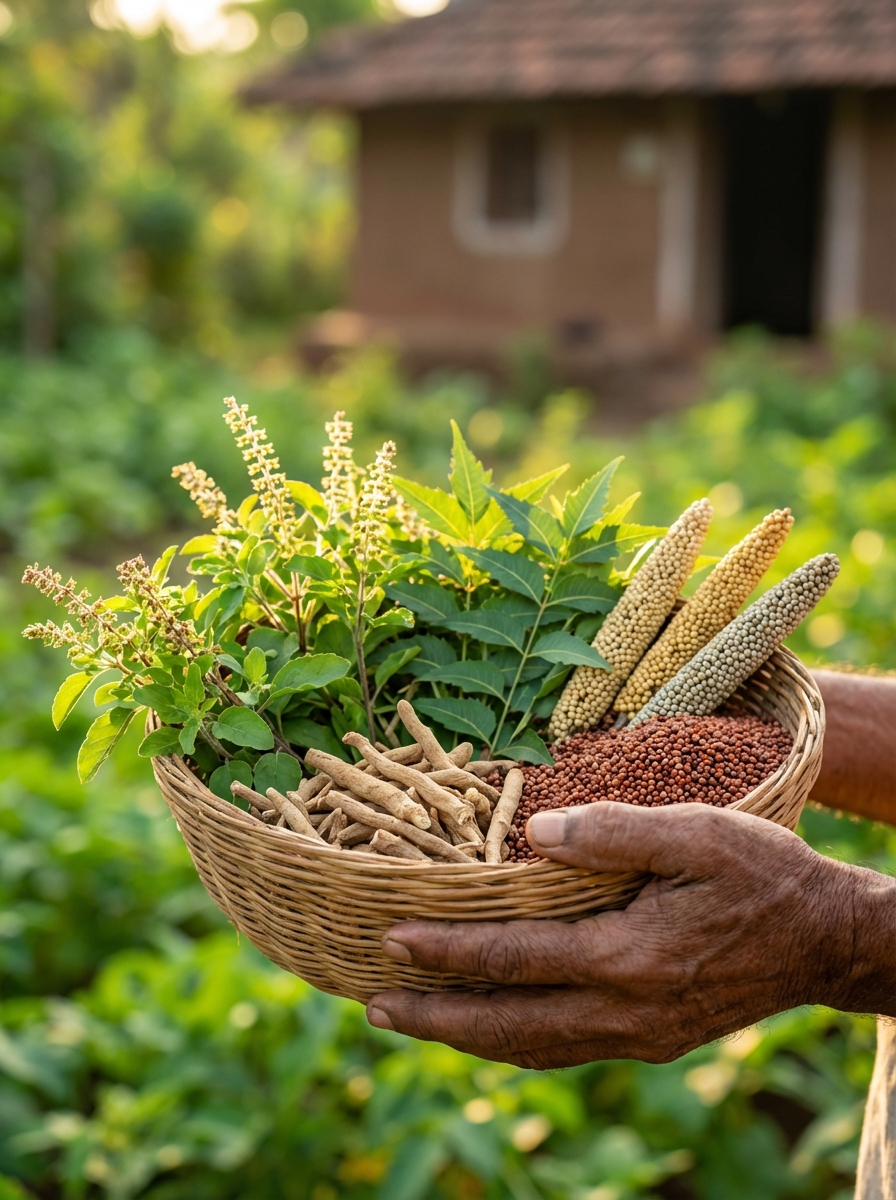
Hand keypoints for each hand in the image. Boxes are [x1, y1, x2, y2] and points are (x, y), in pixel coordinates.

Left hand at [366, 803, 895, 1068]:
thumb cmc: (762, 872)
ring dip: (470, 1036)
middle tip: (376, 1005)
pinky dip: (517, 1041)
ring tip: (417, 1019)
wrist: (825, 939)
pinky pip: (566, 1048)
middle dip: (437, 1017)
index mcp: (628, 957)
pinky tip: (496, 1023)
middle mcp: (625, 1010)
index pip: (514, 959)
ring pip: (534, 1047)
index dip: (448, 951)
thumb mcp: (696, 832)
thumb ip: (613, 833)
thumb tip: (533, 837)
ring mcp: (640, 1033)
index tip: (393, 937)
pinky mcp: (653, 1038)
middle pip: (509, 1026)